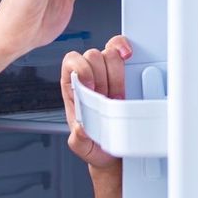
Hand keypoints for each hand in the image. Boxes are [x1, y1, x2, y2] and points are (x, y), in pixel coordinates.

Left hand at [61, 34, 130, 171]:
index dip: (82, 70)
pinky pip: (120, 48)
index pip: (71, 63)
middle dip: (103, 78)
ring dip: (116, 74)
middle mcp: (88, 77)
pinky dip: (123, 48)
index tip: (92, 87)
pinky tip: (127, 58)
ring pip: (108, 53)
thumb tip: (80, 127)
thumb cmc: (95, 144)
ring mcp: (106, 72)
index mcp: (73, 90)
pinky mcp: (123, 69)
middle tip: (108, 99)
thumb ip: (78, 139)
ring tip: (118, 96)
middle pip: (92, 56)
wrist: (114, 150)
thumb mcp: (83, 147)